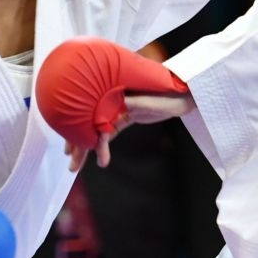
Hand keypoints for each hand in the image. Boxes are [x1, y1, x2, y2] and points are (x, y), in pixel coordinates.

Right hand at [61, 92, 194, 171]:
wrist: (184, 92)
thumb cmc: (170, 93)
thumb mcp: (154, 100)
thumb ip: (138, 103)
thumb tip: (123, 104)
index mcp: (115, 91)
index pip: (94, 113)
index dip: (85, 131)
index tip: (83, 148)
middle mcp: (112, 97)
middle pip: (90, 122)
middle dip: (80, 145)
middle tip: (73, 166)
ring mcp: (118, 106)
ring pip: (97, 129)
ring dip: (88, 147)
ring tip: (76, 167)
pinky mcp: (126, 114)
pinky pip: (109, 131)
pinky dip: (102, 144)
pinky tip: (99, 158)